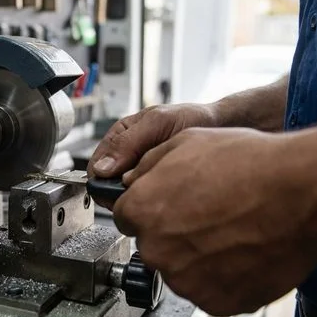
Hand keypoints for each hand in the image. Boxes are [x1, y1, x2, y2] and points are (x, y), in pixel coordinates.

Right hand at [88, 104, 218, 208]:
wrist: (221, 127)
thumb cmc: (192, 118)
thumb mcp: (157, 123)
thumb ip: (128, 143)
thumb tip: (102, 168)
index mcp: (120, 136)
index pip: (96, 166)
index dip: (102, 182)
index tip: (117, 191)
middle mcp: (127, 155)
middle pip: (108, 184)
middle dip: (120, 192)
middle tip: (142, 192)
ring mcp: (141, 170)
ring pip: (126, 193)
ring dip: (137, 195)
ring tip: (157, 190)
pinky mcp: (156, 181)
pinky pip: (145, 196)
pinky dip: (151, 197)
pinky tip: (164, 194)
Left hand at [114, 127, 316, 315]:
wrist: (302, 195)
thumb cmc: (250, 166)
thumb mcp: (186, 142)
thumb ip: (149, 165)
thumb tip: (134, 179)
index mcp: (142, 210)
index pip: (127, 215)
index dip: (150, 206)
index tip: (168, 204)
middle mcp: (157, 249)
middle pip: (153, 243)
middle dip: (173, 230)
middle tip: (208, 214)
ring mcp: (186, 280)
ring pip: (180, 268)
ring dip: (197, 254)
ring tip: (231, 229)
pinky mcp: (216, 301)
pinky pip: (209, 289)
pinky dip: (222, 275)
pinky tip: (242, 249)